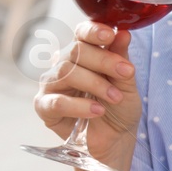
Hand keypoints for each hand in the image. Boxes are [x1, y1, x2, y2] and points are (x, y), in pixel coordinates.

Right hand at [33, 21, 141, 170]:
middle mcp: (64, 64)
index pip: (82, 34)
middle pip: (76, 51)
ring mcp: (51, 84)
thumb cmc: (119, 107)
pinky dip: (79, 105)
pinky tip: (97, 110)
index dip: (93, 31)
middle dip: (104, 61)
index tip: (109, 34)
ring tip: (115, 97)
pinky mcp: (44, 107)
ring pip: (66, 72)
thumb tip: (123, 33)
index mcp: (84, 54)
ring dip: (95, 84)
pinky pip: (57, 101)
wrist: (116, 139)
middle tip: (126, 72)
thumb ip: (121, 59)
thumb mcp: (126, 83)